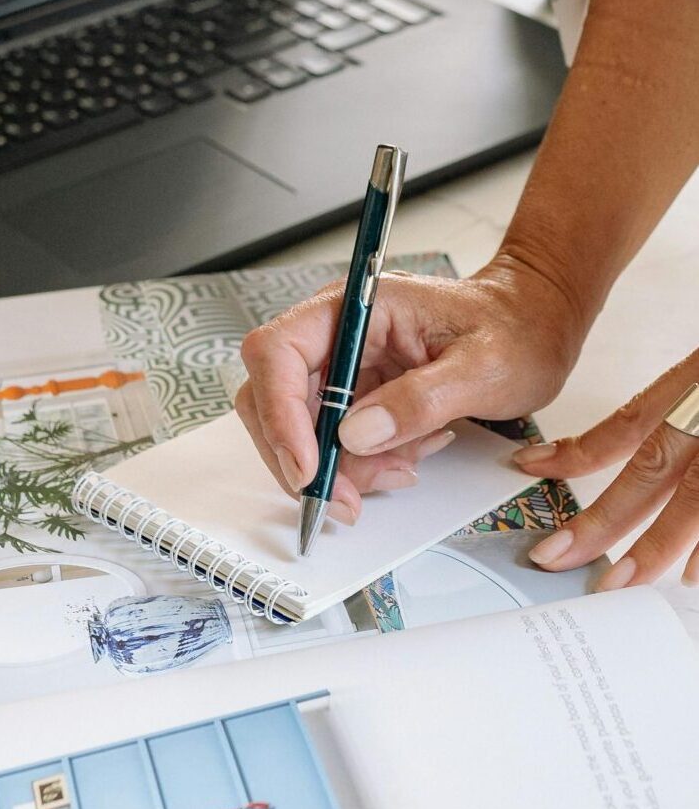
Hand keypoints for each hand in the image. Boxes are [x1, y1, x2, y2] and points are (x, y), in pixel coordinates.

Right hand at [235, 256, 583, 523]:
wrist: (535, 325)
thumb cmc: (516, 329)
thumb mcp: (483, 367)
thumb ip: (419, 399)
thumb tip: (355, 435)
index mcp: (356, 307)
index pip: (279, 352)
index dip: (279, 412)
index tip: (308, 468)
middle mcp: (337, 334)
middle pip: (272, 397)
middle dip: (302, 457)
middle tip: (342, 501)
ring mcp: (343, 366)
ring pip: (297, 429)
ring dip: (337, 469)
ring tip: (401, 470)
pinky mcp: (355, 395)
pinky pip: (331, 443)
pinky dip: (358, 467)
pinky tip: (405, 460)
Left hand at [517, 350, 698, 586]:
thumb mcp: (696, 379)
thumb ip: (666, 415)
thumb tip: (618, 461)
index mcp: (695, 387)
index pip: (628, 424)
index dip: (578, 451)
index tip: (530, 467)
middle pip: (652, 469)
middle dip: (602, 518)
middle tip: (556, 557)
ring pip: (696, 498)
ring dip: (656, 546)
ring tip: (619, 584)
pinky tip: (695, 578)